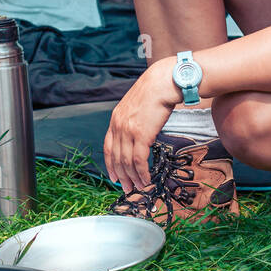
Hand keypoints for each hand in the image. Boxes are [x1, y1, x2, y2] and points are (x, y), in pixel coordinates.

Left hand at [103, 58, 179, 193]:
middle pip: (116, 158)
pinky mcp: (141, 134)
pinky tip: (147, 179)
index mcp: (116, 118)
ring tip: (140, 187)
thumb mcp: (136, 105)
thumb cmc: (154, 91)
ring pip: (127, 162)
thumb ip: (132, 119)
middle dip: (122, 176)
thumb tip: (137, 134)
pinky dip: (142, 172)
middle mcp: (118, 125)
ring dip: (134, 177)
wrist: (163, 82)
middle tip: (128, 188)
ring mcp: (128, 130)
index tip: (114, 176)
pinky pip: (139, 160)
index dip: (110, 164)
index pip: (108, 147)